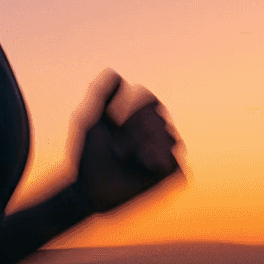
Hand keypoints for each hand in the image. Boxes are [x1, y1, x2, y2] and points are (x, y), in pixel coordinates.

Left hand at [72, 69, 184, 213]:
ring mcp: (162, 155)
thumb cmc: (87, 157)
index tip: (117, 123)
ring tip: (128, 160)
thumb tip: (116, 73)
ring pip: (172, 141)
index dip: (136, 111)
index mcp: (139, 120)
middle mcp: (153, 135)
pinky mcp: (167, 177)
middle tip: (117, 151)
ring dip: (147, 149)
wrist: (86, 189)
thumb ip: (101, 97)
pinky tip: (145, 168)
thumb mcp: (91, 123)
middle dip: (136, 135)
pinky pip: (177, 166)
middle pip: (160, 121)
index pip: (150, 101)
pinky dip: (162, 164)